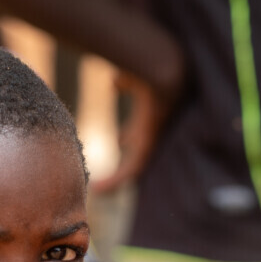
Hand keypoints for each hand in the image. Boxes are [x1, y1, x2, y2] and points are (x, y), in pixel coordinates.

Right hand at [92, 71, 172, 194]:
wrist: (162, 70)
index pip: (139, 130)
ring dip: (115, 181)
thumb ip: (126, 80)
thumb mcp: (133, 77)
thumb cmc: (149, 71)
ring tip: (98, 190)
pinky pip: (129, 172)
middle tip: (112, 176)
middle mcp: (149, 132)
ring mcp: (149, 142)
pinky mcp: (145, 150)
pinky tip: (98, 188)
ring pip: (133, 169)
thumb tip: (116, 82)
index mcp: (148, 116)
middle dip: (126, 164)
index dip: (129, 135)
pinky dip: (113, 181)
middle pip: (140, 153)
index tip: (120, 140)